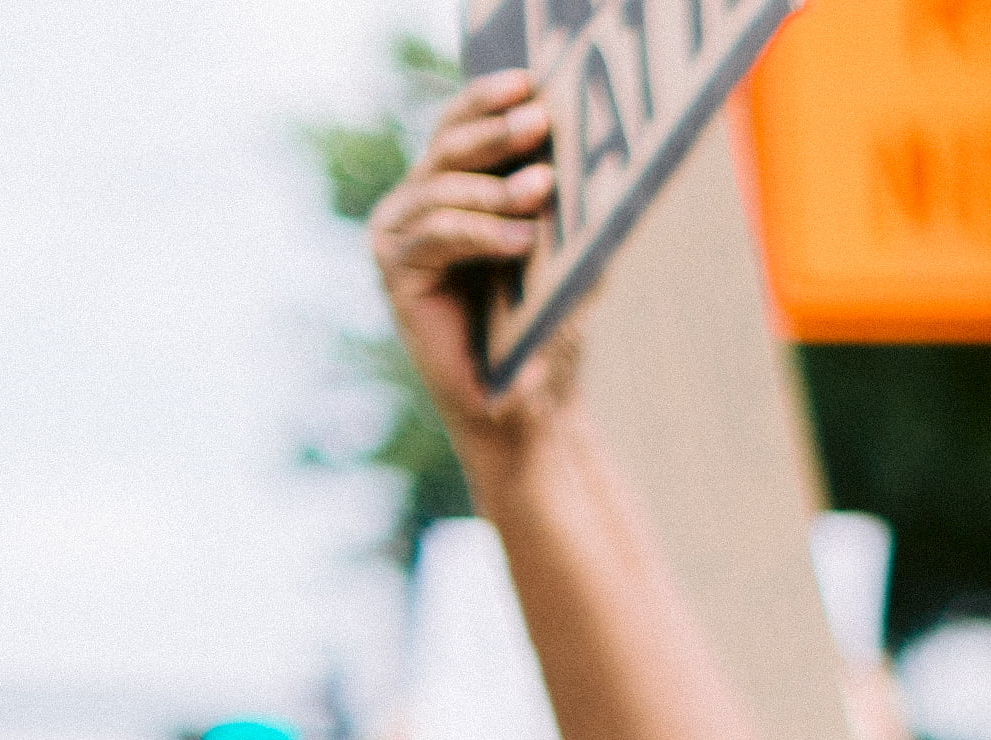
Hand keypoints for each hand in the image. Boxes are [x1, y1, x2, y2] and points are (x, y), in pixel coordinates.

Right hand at [370, 74, 569, 459]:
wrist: (524, 406)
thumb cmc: (545, 327)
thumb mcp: (563, 256)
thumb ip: (562, 210)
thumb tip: (593, 161)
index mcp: (449, 188)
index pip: (460, 128)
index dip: (488, 101)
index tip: (530, 82)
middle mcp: (415, 204)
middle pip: (447, 146)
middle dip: (495, 130)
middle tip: (539, 119)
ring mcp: (400, 235)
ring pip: (441, 188)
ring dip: (495, 186)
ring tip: (544, 189)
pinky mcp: (397, 274)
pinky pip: (436, 236)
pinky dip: (481, 233)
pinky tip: (522, 240)